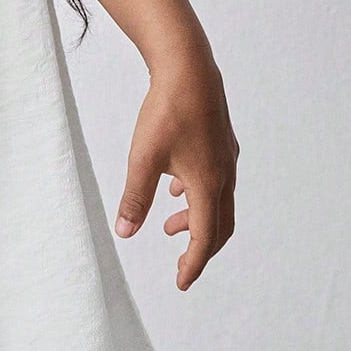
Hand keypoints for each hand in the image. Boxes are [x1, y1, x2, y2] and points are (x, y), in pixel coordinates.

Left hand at [114, 48, 238, 290]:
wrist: (188, 67)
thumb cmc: (166, 112)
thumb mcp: (143, 158)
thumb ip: (135, 197)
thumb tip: (125, 232)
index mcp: (207, 185)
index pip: (205, 238)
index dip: (193, 264)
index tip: (181, 283)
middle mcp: (224, 175)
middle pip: (220, 225)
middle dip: (200, 248)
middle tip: (182, 265)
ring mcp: (226, 157)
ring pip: (217, 202)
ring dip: (196, 219)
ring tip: (168, 224)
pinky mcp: (220, 141)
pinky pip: (215, 180)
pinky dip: (198, 194)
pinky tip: (176, 186)